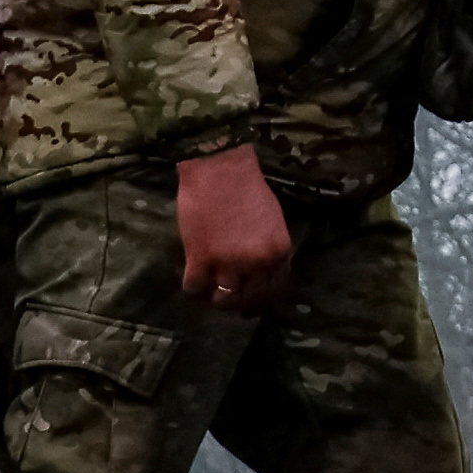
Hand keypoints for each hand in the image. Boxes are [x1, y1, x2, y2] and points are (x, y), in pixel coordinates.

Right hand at [175, 142, 292, 315]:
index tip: (254, 300)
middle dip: (241, 305)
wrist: (220, 168)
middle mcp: (257, 263)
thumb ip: (270, 248)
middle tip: (231, 300)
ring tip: (211, 290)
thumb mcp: (273, 221)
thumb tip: (264, 270)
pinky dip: (193, 287)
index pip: (276, 290)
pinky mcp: (199, 259)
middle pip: (251, 300)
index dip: (263, 299)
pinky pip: (194, 289)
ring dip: (217, 298)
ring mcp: (228, 264)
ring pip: (223, 301)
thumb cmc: (248, 188)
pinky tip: (193, 277)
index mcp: (279, 252)